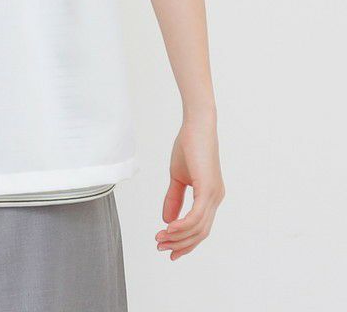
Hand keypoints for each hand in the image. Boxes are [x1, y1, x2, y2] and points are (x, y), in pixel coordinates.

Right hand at [155, 118, 224, 259]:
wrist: (196, 126)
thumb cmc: (189, 146)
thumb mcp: (177, 177)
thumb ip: (174, 198)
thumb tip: (167, 220)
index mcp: (210, 196)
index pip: (200, 228)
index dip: (185, 242)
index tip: (169, 249)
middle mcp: (216, 199)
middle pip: (200, 233)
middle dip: (180, 244)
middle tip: (161, 247)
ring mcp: (214, 195)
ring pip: (198, 228)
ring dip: (177, 236)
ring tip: (160, 238)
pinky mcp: (208, 189)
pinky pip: (196, 216)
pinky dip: (182, 225)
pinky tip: (169, 228)